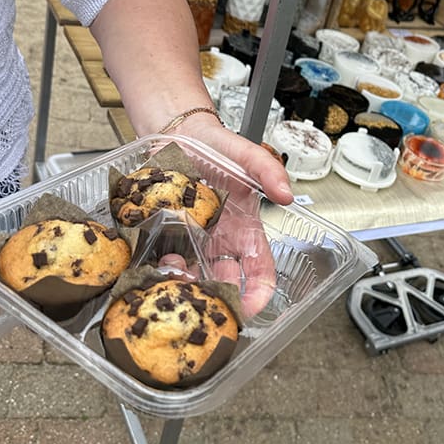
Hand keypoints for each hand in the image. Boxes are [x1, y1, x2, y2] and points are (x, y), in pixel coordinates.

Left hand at [162, 117, 291, 317]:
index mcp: (246, 230)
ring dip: (187, 284)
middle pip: (226, 282)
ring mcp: (194, 242)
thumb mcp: (246, 155)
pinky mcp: (167, 237)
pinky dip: (162, 270)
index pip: (260, 272)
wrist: (179, 134)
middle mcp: (221, 242)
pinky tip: (156, 266)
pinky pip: (166, 261)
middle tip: (204, 298)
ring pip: (195, 277)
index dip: (258, 294)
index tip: (249, 308)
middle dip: (217, 296)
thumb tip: (286, 194)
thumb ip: (268, 170)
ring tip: (176, 274)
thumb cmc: (216, 147)